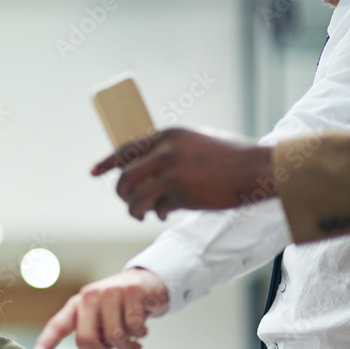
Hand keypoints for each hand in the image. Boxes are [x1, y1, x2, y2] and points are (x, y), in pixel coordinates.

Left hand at [34, 268, 168, 348]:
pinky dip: (140, 335)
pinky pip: (135, 327)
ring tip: (133, 343)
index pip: (59, 325)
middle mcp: (89, 296)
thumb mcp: (101, 324)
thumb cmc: (119, 309)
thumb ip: (92, 343)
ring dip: (127, 347)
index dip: (48, 341)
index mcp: (77, 305)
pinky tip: (141, 330)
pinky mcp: (132, 290)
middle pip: (87, 338)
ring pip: (115, 336)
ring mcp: (110, 291)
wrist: (146, 283)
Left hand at [91, 128, 273, 219]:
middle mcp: (165, 150)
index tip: (93, 172)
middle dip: (123, 194)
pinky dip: (156, 213)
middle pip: (124, 177)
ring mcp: (171, 171)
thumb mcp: (195, 143)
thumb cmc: (229, 159)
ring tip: (144, 214)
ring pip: (134, 196)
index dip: (107, 162)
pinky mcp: (179, 192)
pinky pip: (154, 208)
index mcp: (167, 135)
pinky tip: (166, 213)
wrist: (256, 168)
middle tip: (131, 203)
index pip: (127, 148)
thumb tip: (142, 173)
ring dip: (135, 209)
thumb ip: (169, 152)